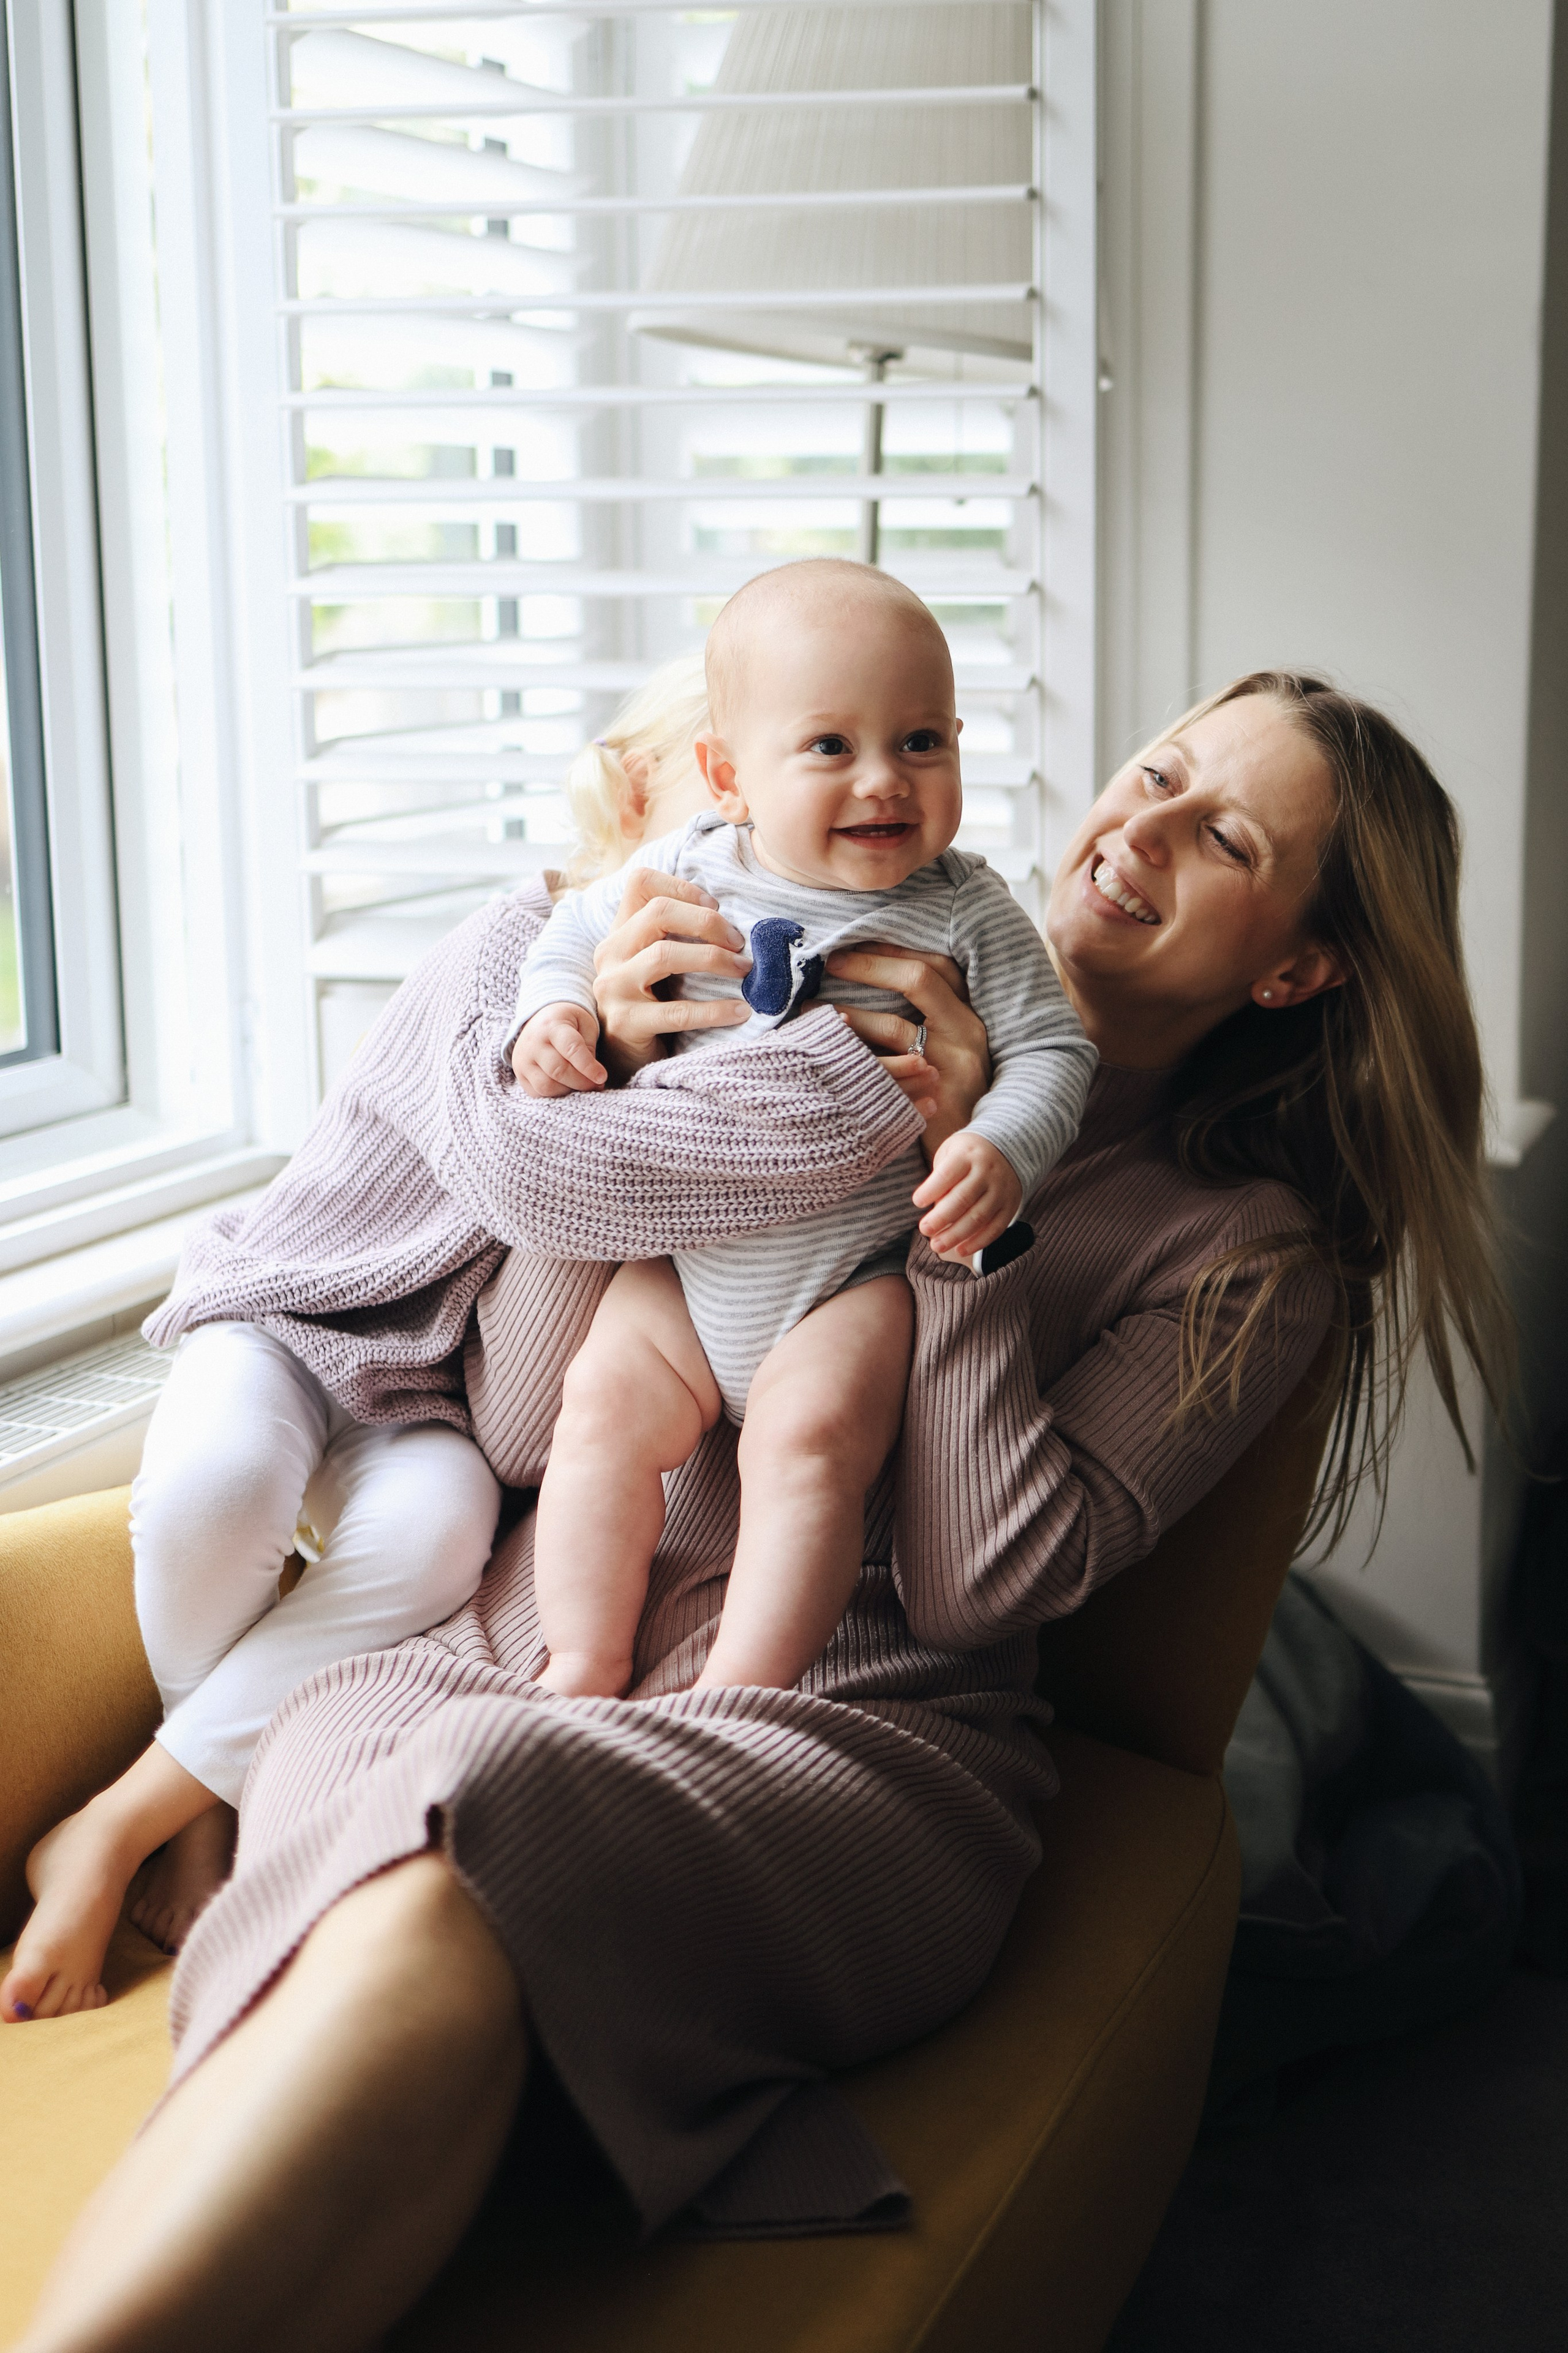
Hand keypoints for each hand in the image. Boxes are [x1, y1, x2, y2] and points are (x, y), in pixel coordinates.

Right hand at [511, 1003, 606, 1095]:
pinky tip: (566, 1086)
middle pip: (558, 1071)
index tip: (602, 1077)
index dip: (588, 1067)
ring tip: (581, 1085)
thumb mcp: (585, 1024)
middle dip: (582, 1082)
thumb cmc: (569, 1022)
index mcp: (552, 1025)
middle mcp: (533, 1043)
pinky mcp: (519, 1072)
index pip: (571, 1049)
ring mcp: (523, 1059)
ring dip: (568, 1091)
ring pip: (546, 1086)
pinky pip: (537, 1093)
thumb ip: (589, 1047)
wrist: (542, 1016)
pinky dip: (554, 1095)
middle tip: (597, 1084)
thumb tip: (593, 1076)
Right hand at [591, 867, 751, 1081]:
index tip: (716, 906)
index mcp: (619, 931)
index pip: (640, 882)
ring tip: (743, 970)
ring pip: (664, 955)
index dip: (682, 886)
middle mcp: (610, 953)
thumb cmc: (653, 1003)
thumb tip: (734, 922)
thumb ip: (677, 936)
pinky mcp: (625, 1023)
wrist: (624, 1058)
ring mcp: (613, 987)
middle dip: (707, 922)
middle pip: (657, 912)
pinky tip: (740, 1010)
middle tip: (739, 943)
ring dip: (713, 959)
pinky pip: (677, 1011)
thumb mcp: (657, 963)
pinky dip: (714, 1010)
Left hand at [824, 947, 992, 1156]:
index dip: (896, 950)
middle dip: (872, 965)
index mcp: (969, 1016)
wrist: (971, 1151)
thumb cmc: (949, 1097)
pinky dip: (855, 1054)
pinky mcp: (934, 1094)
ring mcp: (952, 1063)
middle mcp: (967, 1032)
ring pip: (896, 1025)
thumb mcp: (950, 1051)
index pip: (937, 966)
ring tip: (813, 1010)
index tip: (858, 945)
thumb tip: (876, 987)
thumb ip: (927, 1021)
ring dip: (851, 1014)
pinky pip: (886, 1068)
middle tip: (833, 962)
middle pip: (920, 979)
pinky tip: (828, 1051)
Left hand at [911, 1131, 1021, 1262]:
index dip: (931, 1190)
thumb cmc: (966, 1156)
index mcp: (967, 1155)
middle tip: (924, 1230)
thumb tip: (934, 1211)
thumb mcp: (950, 1154)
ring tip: (937, 1245)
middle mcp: (987, 1172)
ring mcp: (1001, 1190)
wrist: (1007, 1150)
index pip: (948, 1174)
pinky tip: (961, 1250)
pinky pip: (996, 1228)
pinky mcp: (1010, 1206)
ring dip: (956, 1235)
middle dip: (941, 1218)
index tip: (917, 1202)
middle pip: (963, 1198)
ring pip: (979, 1216)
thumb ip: (940, 1178)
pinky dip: (978, 1242)